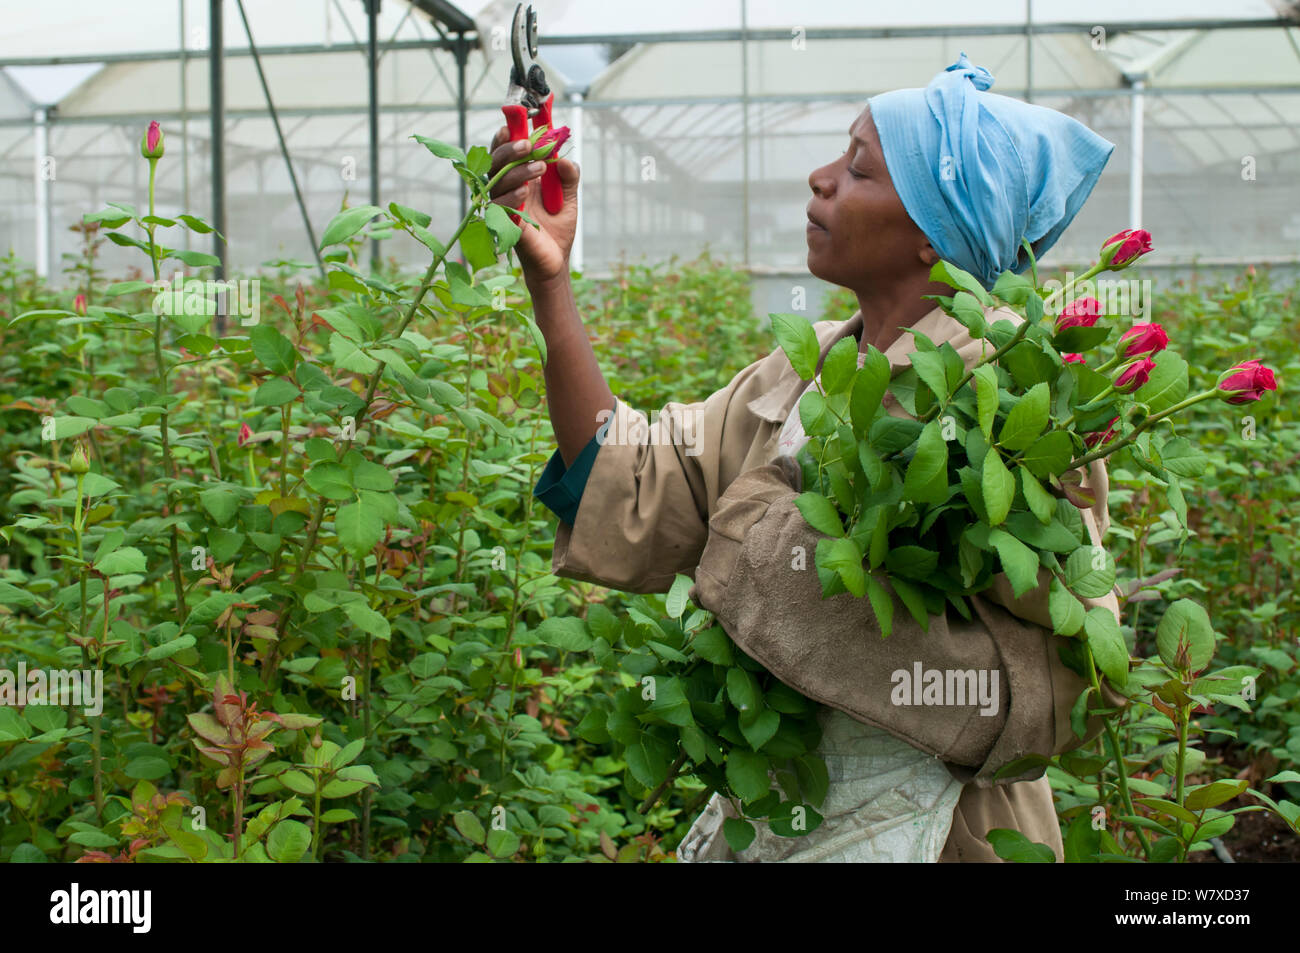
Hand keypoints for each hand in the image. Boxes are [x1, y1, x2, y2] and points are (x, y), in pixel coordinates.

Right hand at [488, 125, 579, 286]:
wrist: (556, 261)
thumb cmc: (557, 228)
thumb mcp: (568, 198)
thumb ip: (568, 177)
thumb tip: (566, 159)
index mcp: (518, 178)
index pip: (505, 152)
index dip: (506, 136)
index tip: (515, 123)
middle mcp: (505, 189)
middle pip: (496, 162)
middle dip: (510, 149)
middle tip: (529, 145)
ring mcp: (501, 206)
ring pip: (498, 181)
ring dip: (518, 171)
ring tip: (540, 168)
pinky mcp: (502, 224)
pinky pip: (499, 207)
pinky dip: (511, 196)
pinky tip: (525, 191)